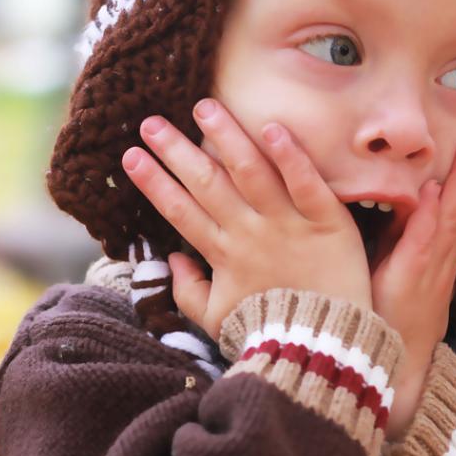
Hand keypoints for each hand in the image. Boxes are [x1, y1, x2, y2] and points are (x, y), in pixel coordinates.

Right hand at [122, 99, 371, 339]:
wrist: (322, 348)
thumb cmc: (269, 333)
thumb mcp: (217, 319)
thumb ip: (189, 290)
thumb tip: (170, 261)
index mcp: (223, 254)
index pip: (180, 211)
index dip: (154, 183)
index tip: (130, 156)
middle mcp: (249, 233)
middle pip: (206, 183)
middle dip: (175, 151)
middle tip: (150, 122)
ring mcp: (286, 225)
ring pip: (250, 172)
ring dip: (225, 137)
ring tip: (204, 107)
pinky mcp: (326, 222)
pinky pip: (306, 183)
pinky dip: (290, 156)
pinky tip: (272, 127)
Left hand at [372, 129, 455, 438]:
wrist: (388, 364)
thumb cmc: (389, 313)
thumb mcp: (400, 265)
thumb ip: (408, 233)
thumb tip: (416, 197)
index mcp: (442, 254)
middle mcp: (444, 258)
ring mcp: (431, 268)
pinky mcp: (410, 278)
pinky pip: (424, 243)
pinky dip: (431, 217)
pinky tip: (435, 192)